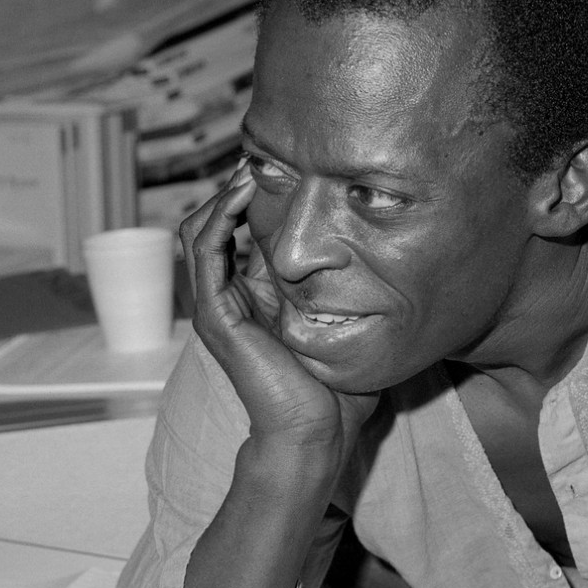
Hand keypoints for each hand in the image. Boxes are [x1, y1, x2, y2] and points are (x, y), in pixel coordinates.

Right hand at [179, 163, 377, 452]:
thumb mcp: (345, 321)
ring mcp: (217, 305)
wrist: (317, 432)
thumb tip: (387, 257)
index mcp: (256, 295)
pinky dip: (219, 217)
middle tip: (263, 156)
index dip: (256, 196)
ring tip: (251, 167)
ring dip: (223, 194)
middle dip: (235, 186)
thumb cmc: (336, 389)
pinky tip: (242, 193)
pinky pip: (205, 252)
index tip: (288, 166)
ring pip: (201, 230)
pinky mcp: (215, 315)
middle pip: (215, 223)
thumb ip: (349, 290)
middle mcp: (231, 295)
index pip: (241, 231)